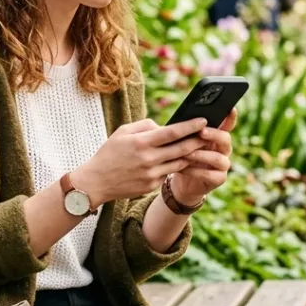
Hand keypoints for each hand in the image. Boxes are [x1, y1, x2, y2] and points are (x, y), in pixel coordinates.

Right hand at [72, 117, 208, 206]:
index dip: (190, 126)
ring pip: (179, 163)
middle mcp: (148, 159)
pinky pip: (168, 173)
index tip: (203, 120)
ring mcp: (151, 174)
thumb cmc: (110, 152)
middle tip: (209, 134)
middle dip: (198, 140)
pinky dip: (174, 166)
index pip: (172, 132)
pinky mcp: (152, 186)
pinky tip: (179, 160)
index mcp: (141, 143)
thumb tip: (164, 126)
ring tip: (199, 146)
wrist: (96, 182)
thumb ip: (145, 125)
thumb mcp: (123, 132)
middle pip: (182, 149)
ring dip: (191, 154)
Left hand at [171, 109, 236, 205]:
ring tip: (187, 153)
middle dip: (214, 134)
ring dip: (202, 155)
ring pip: (219, 158)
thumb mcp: (183, 142)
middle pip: (226, 139)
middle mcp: (223, 149)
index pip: (227, 125)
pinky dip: (196, 171)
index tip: (231, 108)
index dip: (231, 117)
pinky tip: (183, 168)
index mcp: (216, 137)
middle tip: (201, 132)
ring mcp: (223, 165)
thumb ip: (186, 131)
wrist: (182, 182)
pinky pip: (210, 175)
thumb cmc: (183, 156)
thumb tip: (177, 120)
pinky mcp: (219, 179)